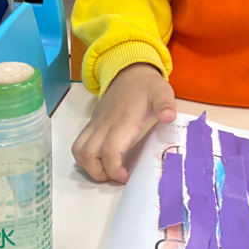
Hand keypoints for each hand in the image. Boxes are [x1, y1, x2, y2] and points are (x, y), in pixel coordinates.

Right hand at [72, 63, 175, 182]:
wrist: (129, 72)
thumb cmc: (147, 85)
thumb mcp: (162, 92)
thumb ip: (165, 105)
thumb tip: (169, 117)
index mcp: (122, 122)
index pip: (109, 151)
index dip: (113, 169)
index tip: (125, 177)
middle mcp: (104, 125)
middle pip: (88, 154)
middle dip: (98, 173)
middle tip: (116, 177)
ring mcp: (96, 124)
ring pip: (79, 150)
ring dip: (88, 166)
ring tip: (107, 171)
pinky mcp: (93, 124)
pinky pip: (80, 143)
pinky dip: (86, 158)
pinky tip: (102, 161)